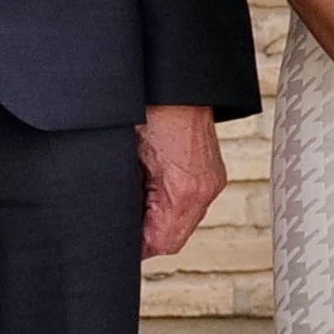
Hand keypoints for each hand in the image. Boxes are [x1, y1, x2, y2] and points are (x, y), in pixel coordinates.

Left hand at [136, 104, 226, 261]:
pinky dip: (172, 206)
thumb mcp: (127, 158)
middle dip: (148, 236)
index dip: (139, 247)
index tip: (122, 242)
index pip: (163, 242)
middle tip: (125, 224)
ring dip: (160, 222)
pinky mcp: (212, 174)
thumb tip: (121, 219)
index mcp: (183, 190)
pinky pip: (192, 205)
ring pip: (183, 223)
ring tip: (138, 202)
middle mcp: (204, 190)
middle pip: (174, 238)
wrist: (174, 86)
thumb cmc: (148, 113)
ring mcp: (211, 182)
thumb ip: (128, 195)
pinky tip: (153, 192)